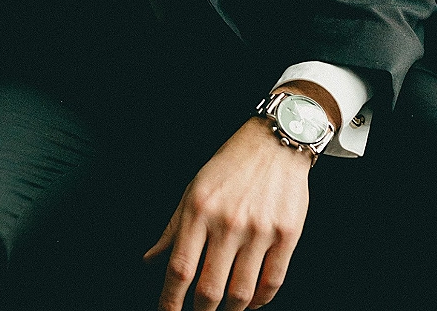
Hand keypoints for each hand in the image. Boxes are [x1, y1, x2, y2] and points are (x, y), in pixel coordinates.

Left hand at [144, 118, 310, 310]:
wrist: (275, 142)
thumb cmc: (231, 164)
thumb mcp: (194, 189)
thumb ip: (172, 228)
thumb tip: (150, 261)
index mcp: (199, 209)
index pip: (179, 268)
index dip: (170, 300)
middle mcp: (228, 221)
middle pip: (209, 289)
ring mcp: (259, 229)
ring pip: (241, 293)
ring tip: (224, 310)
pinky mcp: (286, 234)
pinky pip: (272, 282)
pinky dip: (260, 300)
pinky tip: (252, 300)